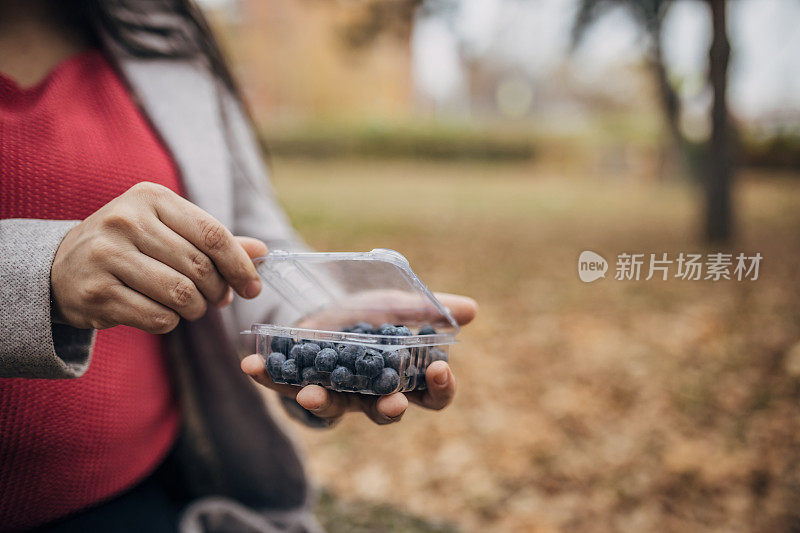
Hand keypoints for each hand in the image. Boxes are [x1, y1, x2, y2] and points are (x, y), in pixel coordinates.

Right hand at [51, 181, 267, 333]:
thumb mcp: (168, 230)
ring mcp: (107, 256)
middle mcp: (125, 221)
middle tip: (217, 299)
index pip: (213, 234)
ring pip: (181, 295)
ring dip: (196, 309)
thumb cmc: (129, 246)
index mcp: (150, 197)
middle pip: (199, 268)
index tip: (252, 287)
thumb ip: (213, 240)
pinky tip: (162, 313)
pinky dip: (170, 322)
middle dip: (218, 291)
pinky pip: (157, 318)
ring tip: (191, 307)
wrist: (61, 267)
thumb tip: (261, 251)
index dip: (240, 265)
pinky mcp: (96, 293)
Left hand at [241, 292, 476, 424]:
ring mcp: (335, 391)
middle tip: (392, 404)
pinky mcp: (299, 382)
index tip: (440, 369)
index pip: (432, 395)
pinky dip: (268, 378)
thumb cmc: (370, 315)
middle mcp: (371, 393)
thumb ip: (430, 310)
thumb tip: (471, 309)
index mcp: (403, 378)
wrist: (325, 310)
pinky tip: (251, 366)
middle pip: (385, 411)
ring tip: (310, 393)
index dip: (440, 387)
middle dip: (388, 409)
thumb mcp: (400, 306)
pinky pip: (284, 386)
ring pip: (333, 406)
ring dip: (321, 401)